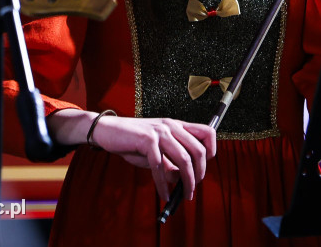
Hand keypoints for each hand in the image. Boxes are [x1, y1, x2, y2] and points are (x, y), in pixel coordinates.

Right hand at [48, 110, 215, 202]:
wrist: (108, 131)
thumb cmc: (133, 142)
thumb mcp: (157, 151)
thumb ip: (170, 162)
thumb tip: (181, 179)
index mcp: (177, 125)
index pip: (207, 132)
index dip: (212, 150)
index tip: (204, 167)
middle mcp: (172, 125)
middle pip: (198, 150)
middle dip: (199, 173)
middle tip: (193, 188)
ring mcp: (160, 131)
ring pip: (183, 159)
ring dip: (186, 181)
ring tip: (184, 195)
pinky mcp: (147, 140)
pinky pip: (160, 166)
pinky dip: (163, 184)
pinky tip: (163, 194)